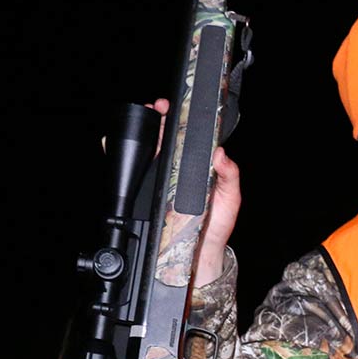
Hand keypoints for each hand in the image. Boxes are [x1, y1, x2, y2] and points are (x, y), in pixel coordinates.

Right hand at [143, 98, 242, 286]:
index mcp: (199, 166)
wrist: (203, 250)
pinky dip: (128, 162)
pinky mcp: (151, 195)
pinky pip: (138, 176)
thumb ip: (230, 173)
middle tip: (156, 109)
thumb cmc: (219, 222)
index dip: (180, 120)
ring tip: (142, 123)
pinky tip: (126, 151)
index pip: (188, 137)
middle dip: (158, 121)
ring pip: (150, 154)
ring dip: (143, 137)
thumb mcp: (232, 196)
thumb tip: (221, 153)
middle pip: (165, 139)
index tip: (174, 108)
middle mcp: (180, 170)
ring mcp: (163, 182)